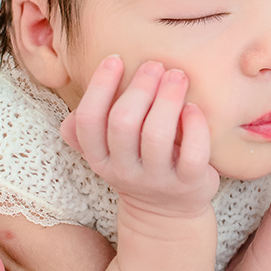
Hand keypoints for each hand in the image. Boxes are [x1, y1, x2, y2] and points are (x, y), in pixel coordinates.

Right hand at [60, 56, 219, 217]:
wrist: (167, 212)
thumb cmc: (138, 163)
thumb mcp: (108, 151)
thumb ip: (90, 129)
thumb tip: (75, 104)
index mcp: (99, 159)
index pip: (88, 121)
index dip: (99, 86)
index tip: (116, 59)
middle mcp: (123, 172)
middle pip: (122, 123)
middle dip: (139, 87)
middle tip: (155, 65)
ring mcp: (157, 180)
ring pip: (156, 136)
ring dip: (167, 98)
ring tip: (177, 76)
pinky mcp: (188, 184)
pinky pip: (193, 154)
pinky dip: (195, 126)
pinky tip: (194, 109)